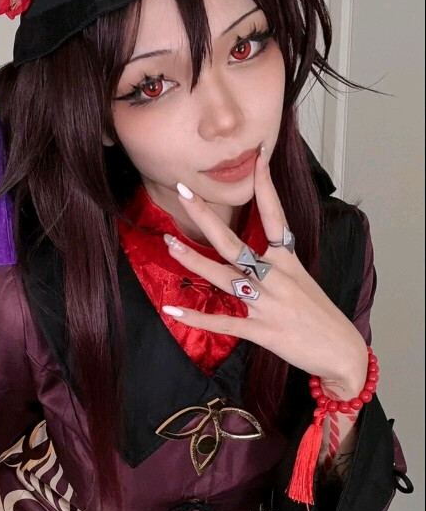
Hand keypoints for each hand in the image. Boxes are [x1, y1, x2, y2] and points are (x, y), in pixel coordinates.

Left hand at [161, 146, 368, 390]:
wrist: (341, 352)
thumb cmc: (320, 316)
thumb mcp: (303, 280)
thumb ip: (277, 265)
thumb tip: (258, 251)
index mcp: (288, 262)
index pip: (275, 217)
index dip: (266, 187)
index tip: (257, 158)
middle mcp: (276, 278)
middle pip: (235, 243)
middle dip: (207, 217)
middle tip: (184, 191)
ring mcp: (267, 304)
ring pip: (224, 277)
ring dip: (193, 261)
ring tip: (169, 243)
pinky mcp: (261, 330)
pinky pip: (223, 322)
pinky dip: (197, 317)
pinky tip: (173, 308)